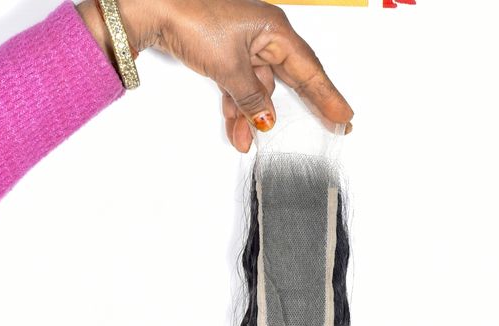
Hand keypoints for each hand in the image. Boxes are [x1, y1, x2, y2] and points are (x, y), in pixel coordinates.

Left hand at [79, 0, 352, 152]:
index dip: (328, 96)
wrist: (154, 8)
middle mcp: (263, 34)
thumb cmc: (193, 19)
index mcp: (273, 29)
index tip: (344, 115)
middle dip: (305, 106)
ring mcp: (245, 43)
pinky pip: (241, 85)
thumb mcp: (229, 67)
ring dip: (253, 114)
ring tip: (247, 139)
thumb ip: (252, 97)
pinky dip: (237, 105)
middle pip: (290, 78)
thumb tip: (266, 117)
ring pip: (260, 87)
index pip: (308, 70)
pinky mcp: (226, 52)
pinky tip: (235, 126)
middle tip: (334, 126)